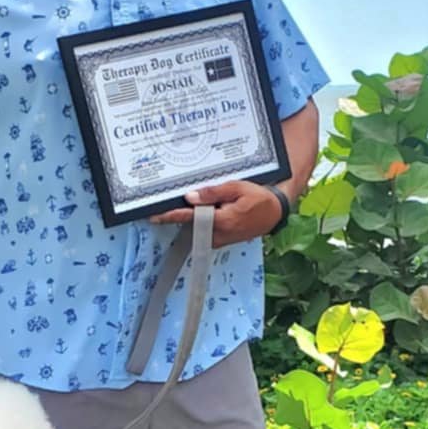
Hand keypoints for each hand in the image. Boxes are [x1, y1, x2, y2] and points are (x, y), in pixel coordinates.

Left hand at [149, 180, 284, 246]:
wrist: (274, 212)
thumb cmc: (258, 198)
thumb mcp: (237, 188)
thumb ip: (212, 193)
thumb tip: (189, 197)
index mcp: (221, 220)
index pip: (189, 217)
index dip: (170, 216)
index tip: (153, 216)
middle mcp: (218, 234)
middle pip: (190, 224)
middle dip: (180, 213)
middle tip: (170, 201)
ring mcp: (219, 239)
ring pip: (197, 227)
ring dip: (194, 216)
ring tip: (196, 203)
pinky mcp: (221, 240)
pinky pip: (205, 230)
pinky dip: (202, 220)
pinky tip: (208, 208)